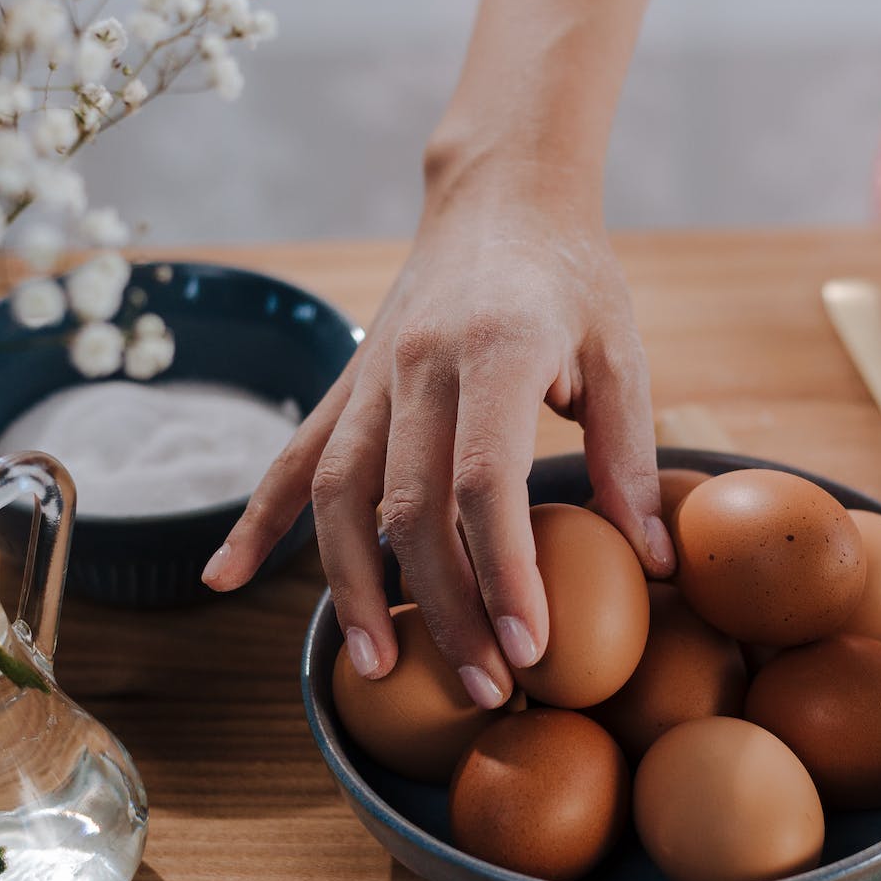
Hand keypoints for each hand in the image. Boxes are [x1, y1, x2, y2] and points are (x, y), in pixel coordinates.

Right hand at [201, 188, 674, 706]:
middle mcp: (418, 363)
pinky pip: (293, 456)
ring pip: (337, 493)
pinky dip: (258, 519)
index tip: (529, 647)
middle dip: (442, 607)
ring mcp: (371, 375)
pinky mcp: (348, 385)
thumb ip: (630, 459)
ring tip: (373, 667)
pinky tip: (225, 576)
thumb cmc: (572, 276)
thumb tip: (656, 563)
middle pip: (408, 506)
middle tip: (482, 687)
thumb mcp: (621, 354)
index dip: (504, 571)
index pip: (485, 480)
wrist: (500, 193)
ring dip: (351, 587)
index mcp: (497, 350)